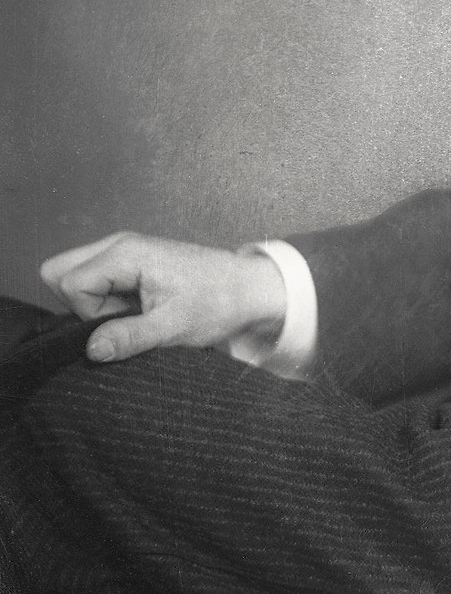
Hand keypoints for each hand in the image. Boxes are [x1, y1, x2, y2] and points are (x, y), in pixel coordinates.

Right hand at [40, 232, 285, 363]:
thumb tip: (91, 349)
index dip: (88, 312)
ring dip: (94, 304)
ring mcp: (124, 251)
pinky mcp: (130, 262)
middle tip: (121, 318)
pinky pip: (95, 280)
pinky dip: (106, 300)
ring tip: (136, 314)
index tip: (123, 321)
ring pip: (75, 276)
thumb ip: (129, 337)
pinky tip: (139, 309)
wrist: (248, 288)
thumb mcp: (174, 327)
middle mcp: (119, 244)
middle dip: (79, 304)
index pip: (69, 282)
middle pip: (59, 271)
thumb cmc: (218, 301)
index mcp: (126, 253)